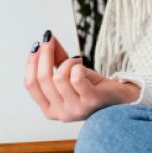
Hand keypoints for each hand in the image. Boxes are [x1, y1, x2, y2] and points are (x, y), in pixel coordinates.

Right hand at [23, 30, 139, 121]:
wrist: (120, 97)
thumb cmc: (94, 87)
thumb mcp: (70, 73)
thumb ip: (56, 60)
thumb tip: (45, 39)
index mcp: (50, 109)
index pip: (31, 85)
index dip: (31, 63)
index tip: (36, 46)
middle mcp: (61, 113)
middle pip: (43, 79)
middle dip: (45, 55)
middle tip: (49, 40)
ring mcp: (76, 109)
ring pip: (59, 78)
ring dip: (68, 62)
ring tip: (76, 60)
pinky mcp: (91, 101)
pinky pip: (76, 78)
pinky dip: (77, 66)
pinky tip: (82, 65)